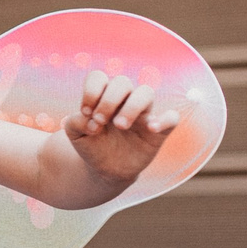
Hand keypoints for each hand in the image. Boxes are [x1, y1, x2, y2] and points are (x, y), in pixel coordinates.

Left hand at [63, 70, 179, 190]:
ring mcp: (143, 114)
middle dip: (108, 100)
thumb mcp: (75, 135)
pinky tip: (151, 128)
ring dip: (131, 106)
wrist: (105, 170)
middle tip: (99, 121)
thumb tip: (89, 120)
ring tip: (120, 126)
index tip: (85, 112)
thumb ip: (74, 123)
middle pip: (122, 82)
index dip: (91, 91)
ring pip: (146, 92)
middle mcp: (124, 100)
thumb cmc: (92, 145)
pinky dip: (164, 119)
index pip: (99, 77)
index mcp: (103, 97)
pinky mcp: (158, 131)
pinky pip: (172, 117)